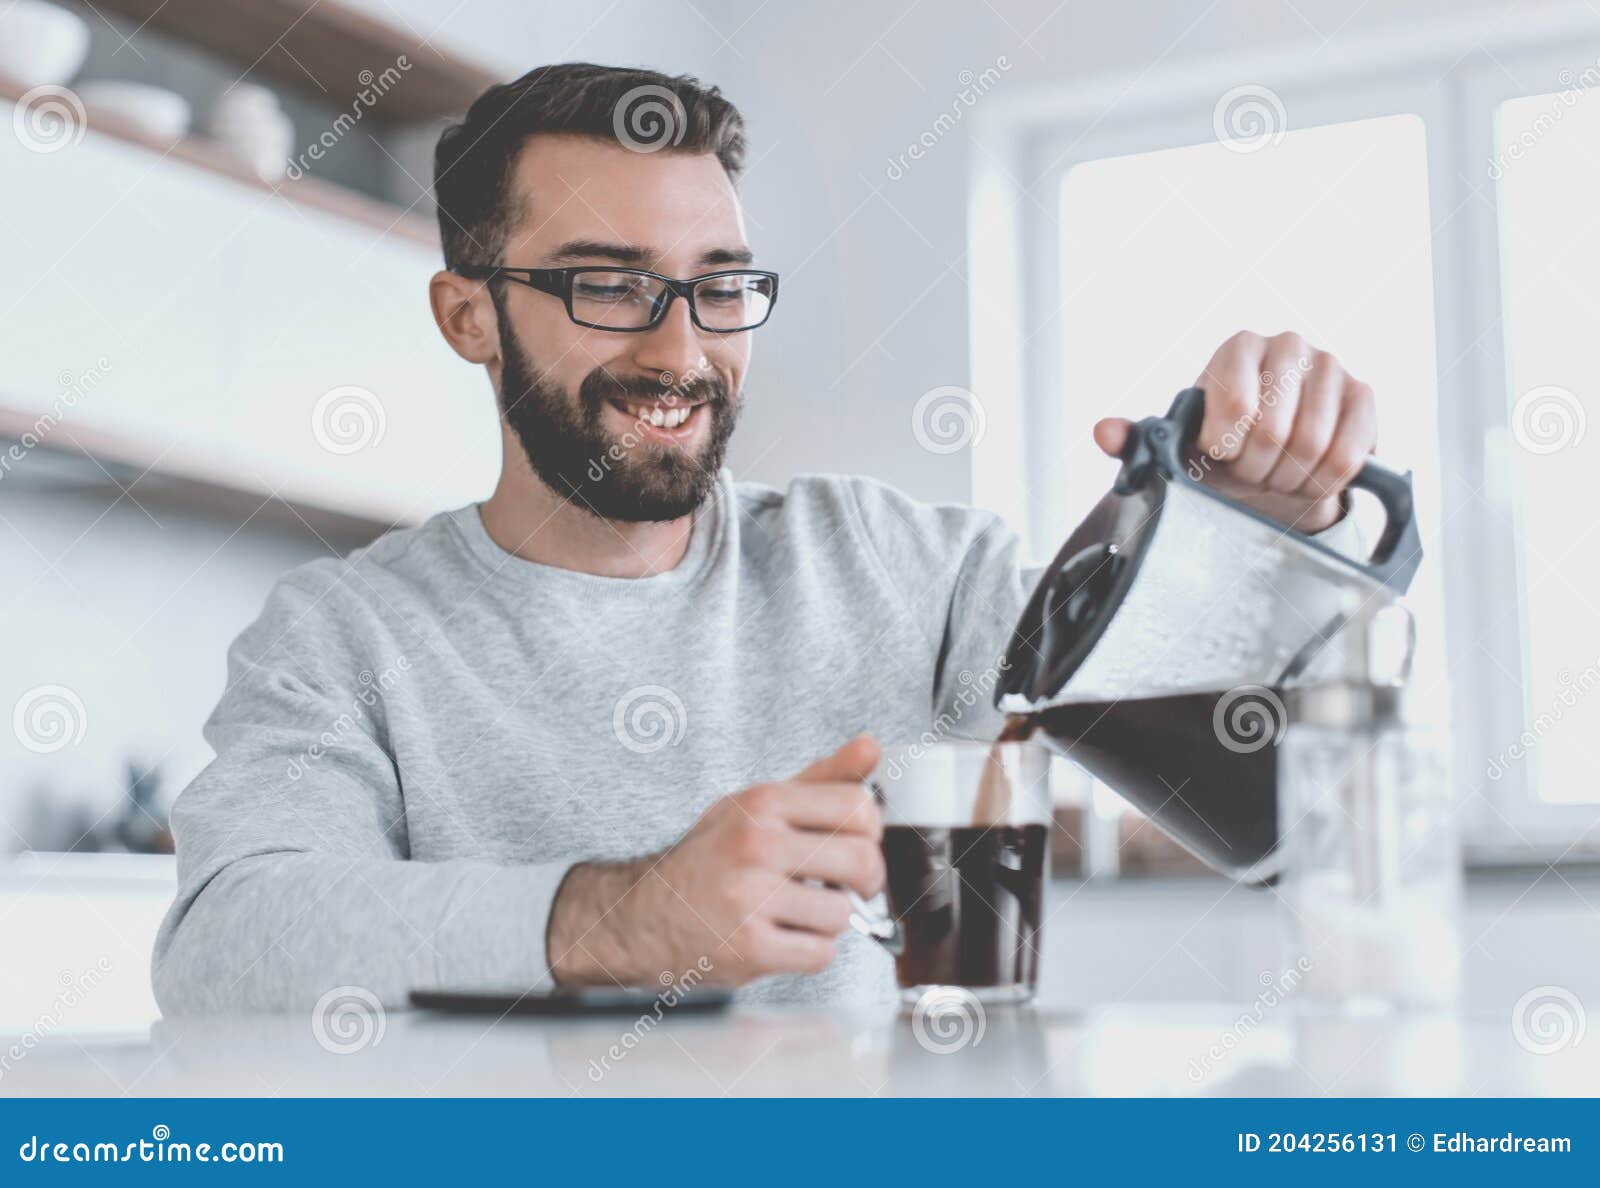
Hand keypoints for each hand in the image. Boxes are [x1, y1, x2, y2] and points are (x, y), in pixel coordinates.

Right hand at [546, 734, 884, 986]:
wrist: (646, 914)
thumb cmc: (714, 857)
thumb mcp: (758, 806)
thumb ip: (820, 779)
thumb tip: (871, 747)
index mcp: (762, 802)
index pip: (858, 805)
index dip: (870, 831)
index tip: (856, 843)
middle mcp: (756, 845)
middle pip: (862, 860)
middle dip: (865, 880)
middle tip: (846, 886)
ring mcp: (751, 898)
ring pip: (843, 914)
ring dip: (830, 920)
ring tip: (800, 911)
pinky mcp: (750, 947)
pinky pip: (820, 953)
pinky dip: (810, 951)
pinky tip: (784, 936)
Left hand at [1093, 330, 1376, 532]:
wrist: (1271, 460)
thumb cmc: (1220, 447)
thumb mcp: (1175, 445)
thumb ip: (1135, 439)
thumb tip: (1102, 432)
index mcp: (1236, 349)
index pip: (1236, 409)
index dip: (1227, 450)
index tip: (1221, 456)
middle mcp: (1288, 345)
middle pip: (1274, 431)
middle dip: (1256, 469)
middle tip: (1249, 471)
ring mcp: (1332, 367)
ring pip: (1313, 447)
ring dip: (1288, 478)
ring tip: (1276, 473)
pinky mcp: (1365, 396)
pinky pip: (1349, 455)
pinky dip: (1324, 482)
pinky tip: (1308, 476)